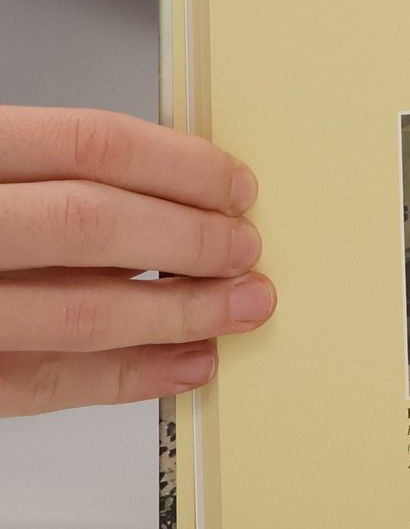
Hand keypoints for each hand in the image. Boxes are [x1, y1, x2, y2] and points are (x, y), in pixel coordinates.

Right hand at [0, 107, 272, 415]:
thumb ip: (48, 170)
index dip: (180, 166)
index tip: (237, 186)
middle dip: (190, 242)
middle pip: (93, 227)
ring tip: (239, 309)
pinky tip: (183, 365)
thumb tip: (173, 187)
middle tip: (247, 250)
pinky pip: (43, 383)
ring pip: (78, 314)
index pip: (92, 145)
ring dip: (177, 316)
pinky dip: (127, 378)